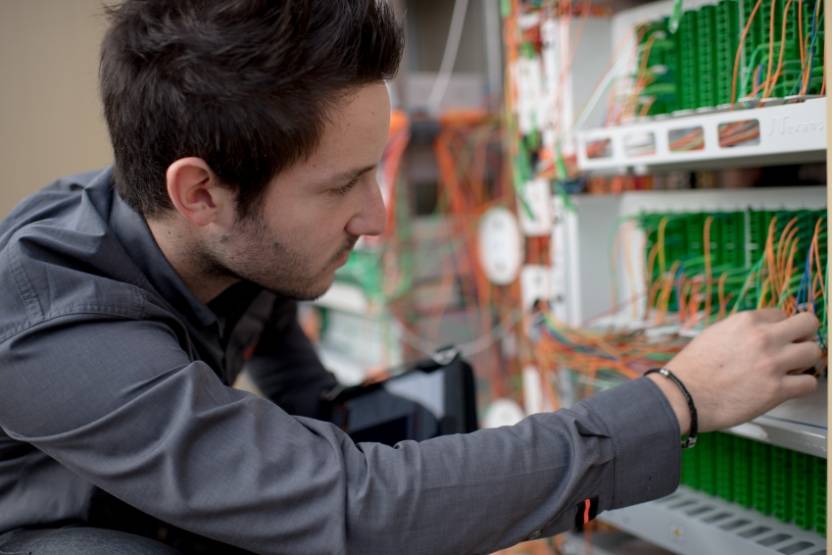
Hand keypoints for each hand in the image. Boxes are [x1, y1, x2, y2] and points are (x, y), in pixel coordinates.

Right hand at [648, 309, 822, 433]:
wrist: (682, 395)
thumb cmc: (693, 368)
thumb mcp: (714, 334)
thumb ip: (741, 330)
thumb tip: (759, 332)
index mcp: (746, 321)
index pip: (781, 314)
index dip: (780, 327)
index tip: (777, 338)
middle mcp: (763, 338)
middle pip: (808, 324)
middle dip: (804, 335)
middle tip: (797, 346)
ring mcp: (772, 363)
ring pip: (814, 352)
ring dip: (805, 361)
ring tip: (792, 369)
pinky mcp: (777, 390)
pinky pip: (809, 383)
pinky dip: (802, 385)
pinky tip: (789, 387)